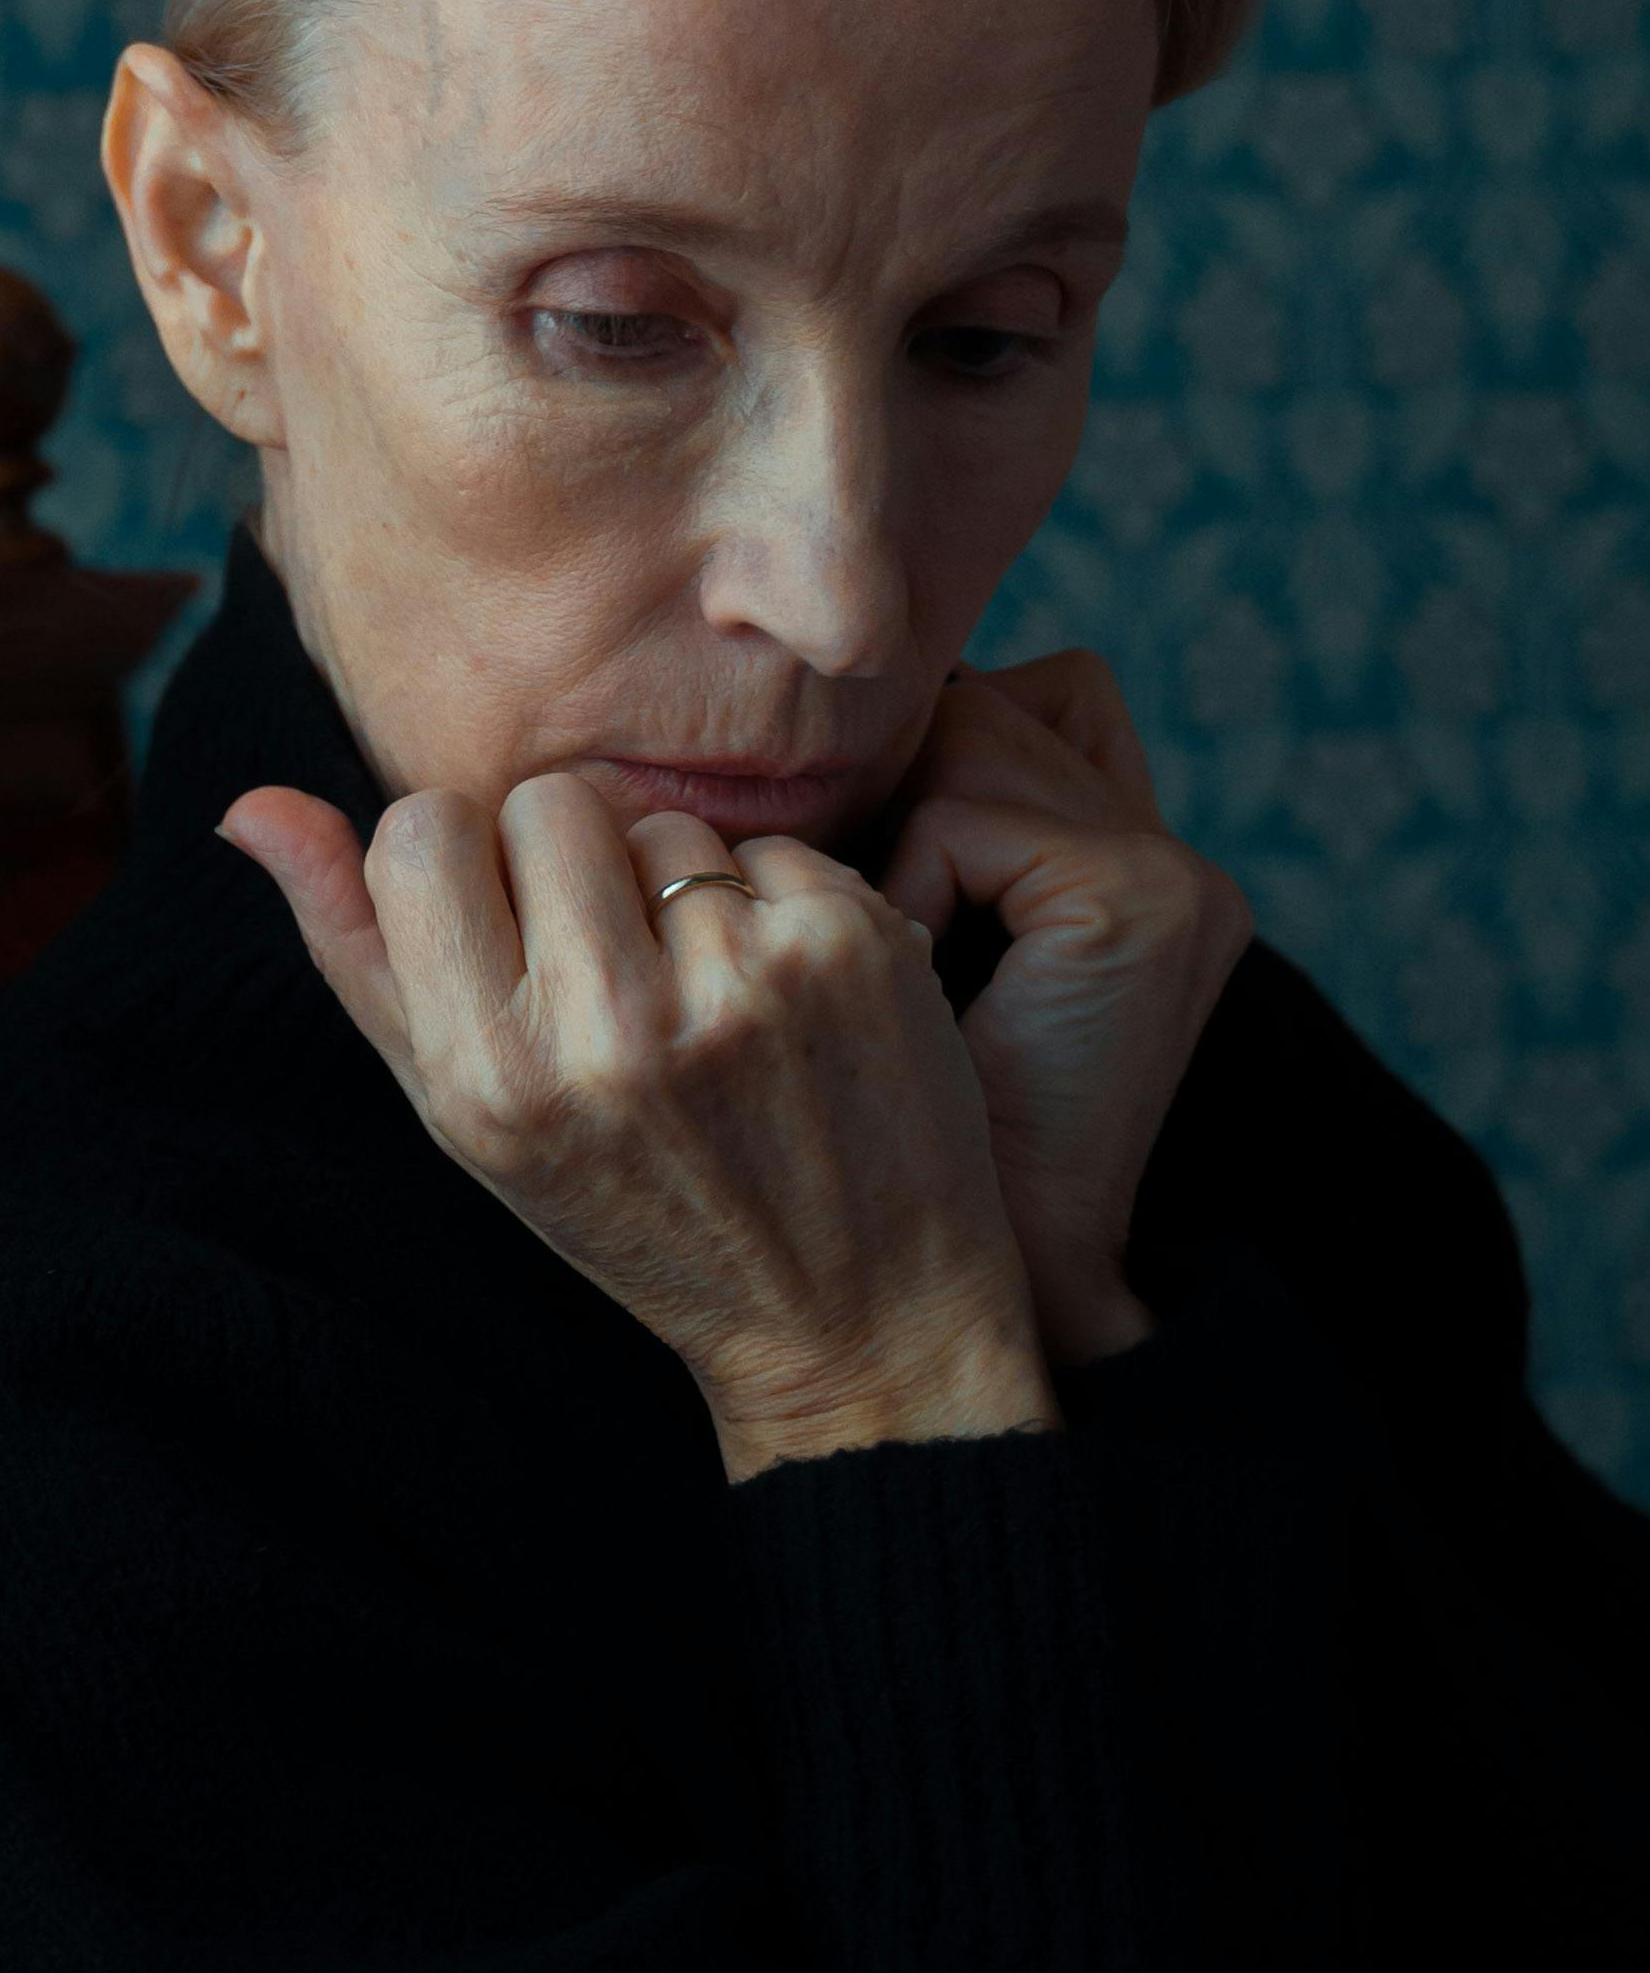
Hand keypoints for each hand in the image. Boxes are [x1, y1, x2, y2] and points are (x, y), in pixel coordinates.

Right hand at [221, 768, 1052, 1479]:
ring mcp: (745, 983)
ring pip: (663, 824)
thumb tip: (248, 807)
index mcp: (493, 1070)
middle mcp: (613, 1027)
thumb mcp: (465, 1113)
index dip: (461, 868)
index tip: (502, 937)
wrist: (857, 1321)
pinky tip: (786, 1006)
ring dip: (676, 891)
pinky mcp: (853, 951)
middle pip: (547, 802)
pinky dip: (776, 910)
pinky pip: (773, 849)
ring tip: (702, 1006)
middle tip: (611, 976)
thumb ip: (355, 951)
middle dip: (570, 867)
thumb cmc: (634, 1210)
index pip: (422, 826)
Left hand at [875, 655, 1248, 1373]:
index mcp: (1134, 859)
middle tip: (876, 922)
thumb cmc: (897, 1122)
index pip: (1022, 698)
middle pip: (980, 702)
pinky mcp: (1139, 891)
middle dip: (896, 797)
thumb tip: (798, 718)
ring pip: (961, 733)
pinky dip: (906, 889)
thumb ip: (905, 829)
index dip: (923, 771)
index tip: (864, 869)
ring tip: (902, 966)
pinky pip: (958, 812)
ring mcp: (1171, 868)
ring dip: (891, 847)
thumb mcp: (903, 948)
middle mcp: (1173, 851)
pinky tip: (922, 983)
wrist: (977, 1275)